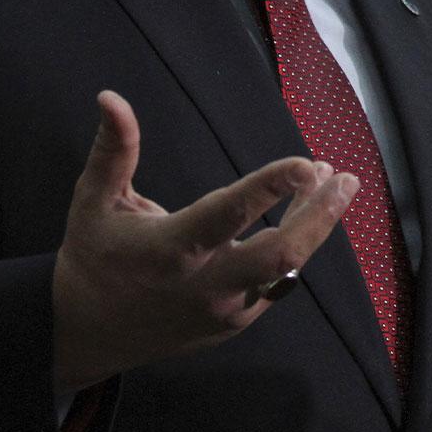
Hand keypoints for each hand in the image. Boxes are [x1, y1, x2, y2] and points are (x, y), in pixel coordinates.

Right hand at [51, 90, 357, 390]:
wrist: (87, 334)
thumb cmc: (93, 257)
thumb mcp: (94, 201)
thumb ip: (113, 149)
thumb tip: (111, 98)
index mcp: (169, 250)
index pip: (229, 215)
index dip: (271, 188)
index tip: (307, 162)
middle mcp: (203, 285)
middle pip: (280, 255)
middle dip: (319, 216)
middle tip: (344, 178)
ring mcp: (223, 309)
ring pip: (287, 271)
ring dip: (314, 226)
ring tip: (335, 187)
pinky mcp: (234, 323)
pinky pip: (275, 284)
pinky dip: (294, 248)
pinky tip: (306, 215)